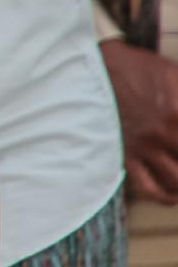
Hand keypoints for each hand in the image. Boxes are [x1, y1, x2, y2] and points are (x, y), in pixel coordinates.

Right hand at [103, 39, 177, 203]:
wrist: (97, 69)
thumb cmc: (138, 69)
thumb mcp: (175, 75)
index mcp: (177, 112)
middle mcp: (162, 134)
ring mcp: (144, 147)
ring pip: (177, 180)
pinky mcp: (127, 155)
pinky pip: (149, 187)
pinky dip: (165, 197)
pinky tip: (174, 195)